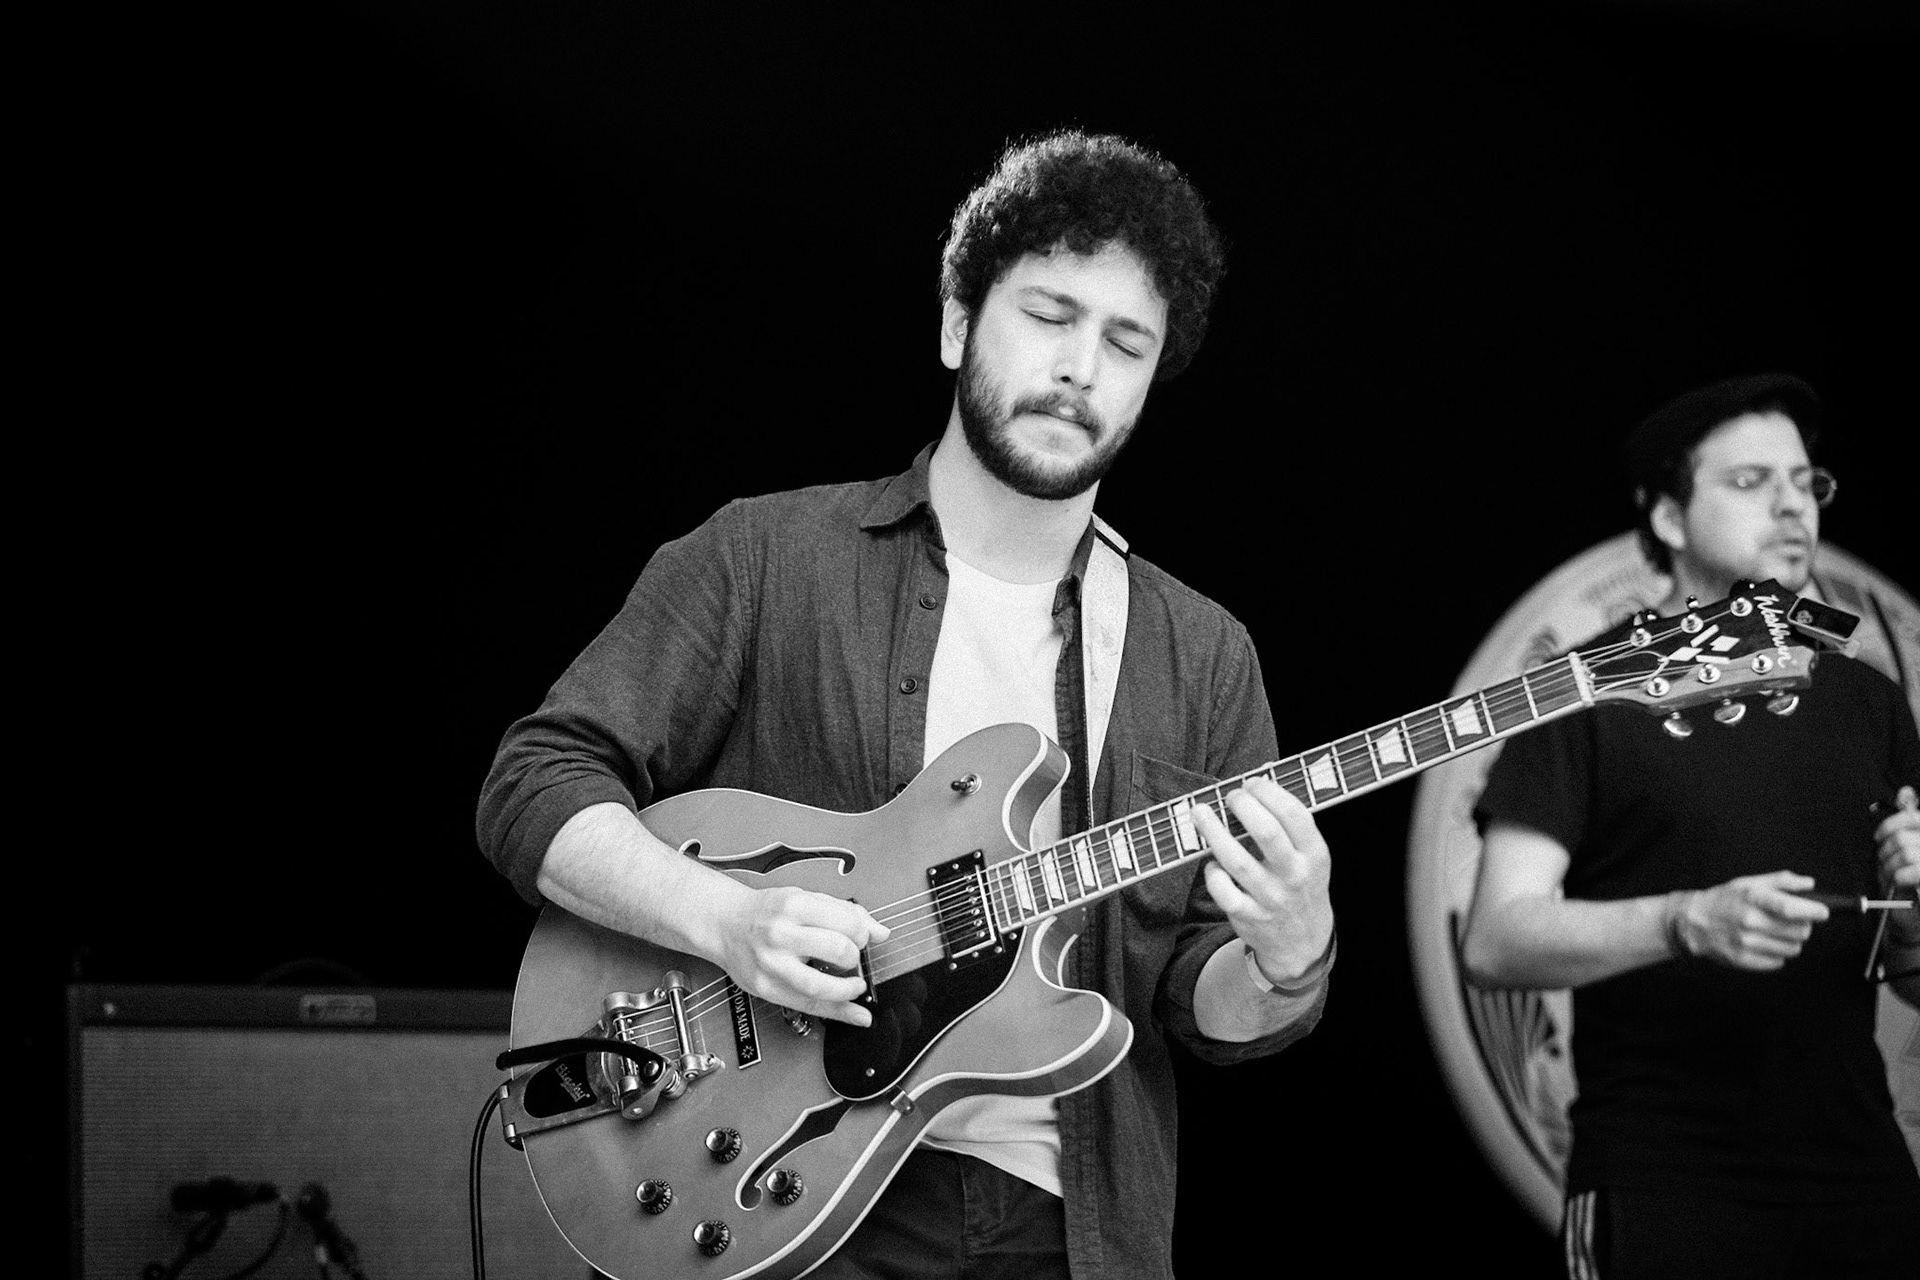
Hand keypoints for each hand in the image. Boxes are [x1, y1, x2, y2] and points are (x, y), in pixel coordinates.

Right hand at [714, 886, 890, 1025]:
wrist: (725, 924)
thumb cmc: (766, 911)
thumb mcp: (805, 898)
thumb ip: (845, 912)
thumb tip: (879, 932)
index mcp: (794, 905)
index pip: (847, 922)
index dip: (863, 933)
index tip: (862, 938)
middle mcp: (781, 934)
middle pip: (838, 951)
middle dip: (856, 957)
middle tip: (853, 957)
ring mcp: (772, 964)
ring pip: (822, 986)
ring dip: (849, 990)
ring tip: (856, 985)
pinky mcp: (767, 988)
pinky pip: (808, 1006)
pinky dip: (838, 1013)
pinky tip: (855, 1014)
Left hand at [1190, 777, 1333, 982]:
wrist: (1303, 940)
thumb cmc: (1301, 882)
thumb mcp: (1309, 853)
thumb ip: (1289, 818)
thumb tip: (1263, 771)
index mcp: (1314, 854)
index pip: (1294, 814)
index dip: (1269, 792)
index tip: (1252, 783)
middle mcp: (1294, 875)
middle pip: (1266, 833)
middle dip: (1242, 806)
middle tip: (1230, 797)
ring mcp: (1271, 898)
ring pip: (1236, 861)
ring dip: (1214, 832)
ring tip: (1200, 812)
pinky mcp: (1248, 916)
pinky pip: (1223, 892)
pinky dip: (1212, 873)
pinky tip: (1211, 862)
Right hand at [1670, 870, 1827, 969]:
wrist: (1693, 922)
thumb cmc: (1724, 900)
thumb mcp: (1749, 883)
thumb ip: (1781, 882)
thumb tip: (1809, 885)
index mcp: (1753, 899)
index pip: (1792, 908)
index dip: (1814, 911)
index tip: (1822, 912)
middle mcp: (1750, 921)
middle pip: (1800, 931)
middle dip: (1802, 926)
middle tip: (1791, 921)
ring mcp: (1747, 943)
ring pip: (1793, 949)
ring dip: (1790, 941)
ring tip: (1775, 933)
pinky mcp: (1744, 960)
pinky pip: (1778, 962)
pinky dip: (1776, 954)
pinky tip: (1764, 944)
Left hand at [1876, 784, 1919, 942]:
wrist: (1915, 916)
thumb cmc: (1909, 881)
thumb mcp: (1905, 850)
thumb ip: (1907, 822)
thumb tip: (1906, 792)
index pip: (1914, 817)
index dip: (1891, 824)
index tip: (1878, 838)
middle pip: (1903, 837)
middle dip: (1885, 852)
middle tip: (1884, 865)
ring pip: (1904, 852)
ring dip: (1889, 867)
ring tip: (1889, 877)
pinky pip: (1908, 871)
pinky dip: (1896, 878)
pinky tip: (1897, 884)